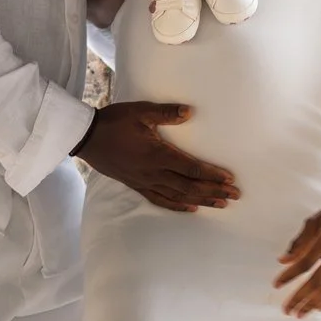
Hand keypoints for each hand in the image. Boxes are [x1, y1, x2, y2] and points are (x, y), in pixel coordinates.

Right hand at [77, 103, 238, 213]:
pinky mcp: (136, 185)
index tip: (229, 179)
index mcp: (157, 154)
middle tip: (234, 196)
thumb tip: (190, 113)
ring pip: (178, 196)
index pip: (191, 168)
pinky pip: (160, 200)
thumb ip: (165, 113)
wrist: (86, 138)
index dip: (211, 174)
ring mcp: (145, 181)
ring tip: (221, 205)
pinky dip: (177, 206)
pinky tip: (191, 209)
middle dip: (213, 191)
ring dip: (201, 201)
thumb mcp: (139, 112)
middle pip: (189, 186)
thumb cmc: (114, 122)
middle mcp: (153, 172)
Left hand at [274, 192, 320, 316]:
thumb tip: (283, 261)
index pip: (305, 262)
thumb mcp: (314, 220)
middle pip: (317, 281)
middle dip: (300, 297)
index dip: (289, 275)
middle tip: (287, 309)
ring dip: (314, 303)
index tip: (276, 284)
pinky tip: (320, 307)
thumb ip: (299, 241)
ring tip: (300, 313)